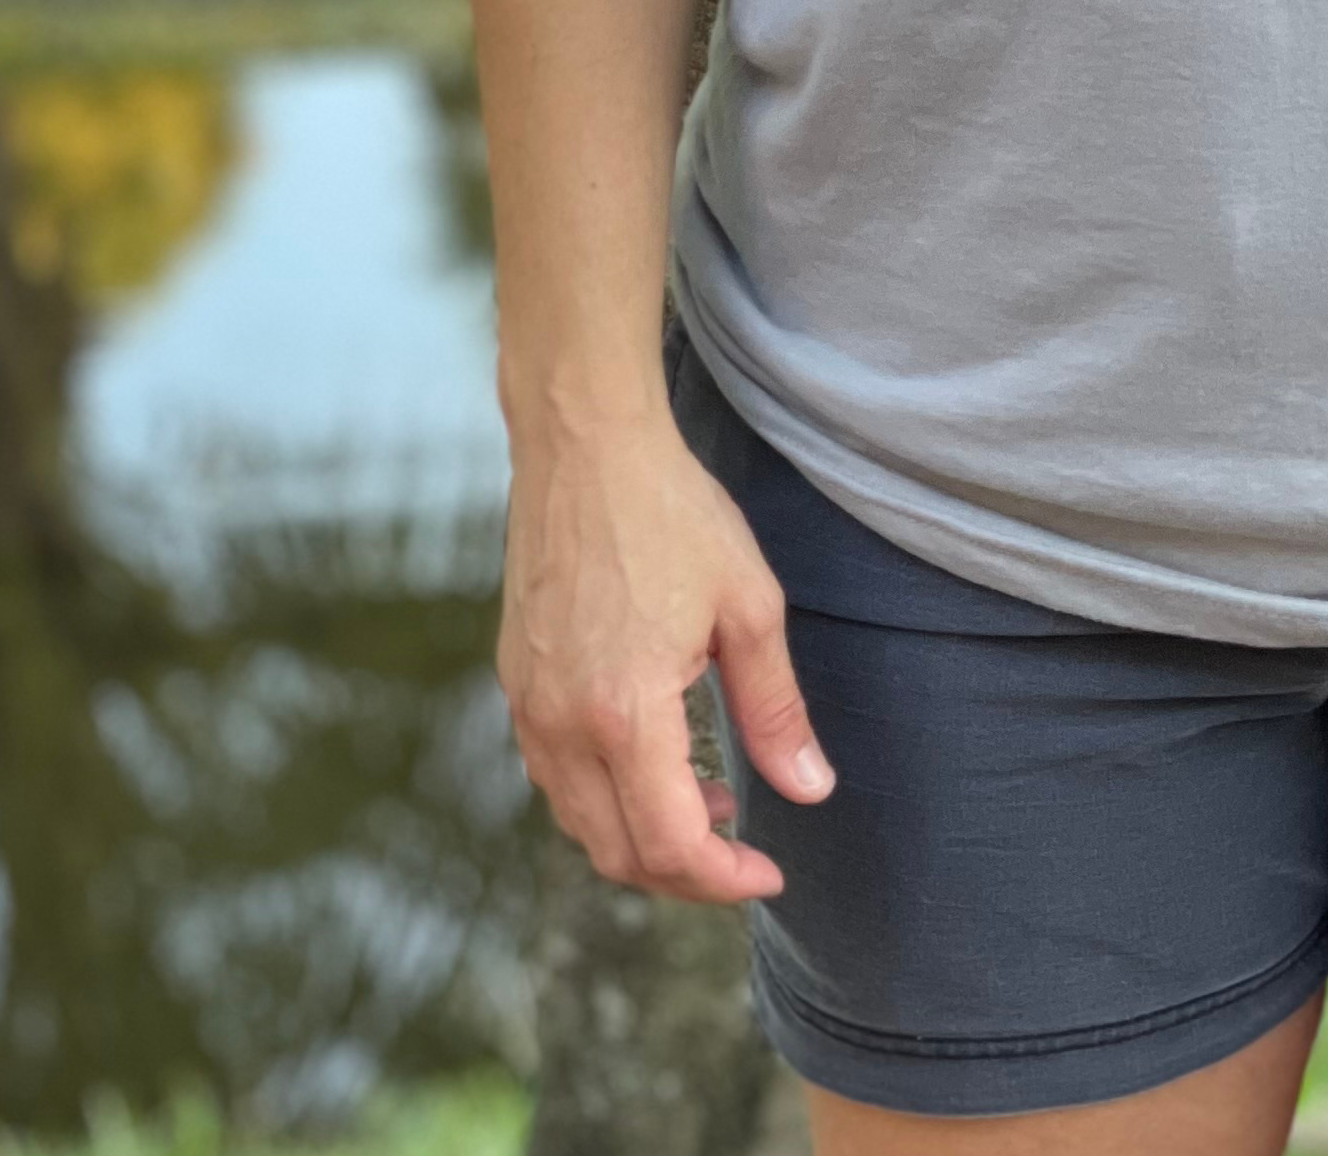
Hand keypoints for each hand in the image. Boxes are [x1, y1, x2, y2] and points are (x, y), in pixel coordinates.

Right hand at [498, 411, 835, 903]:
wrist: (586, 448)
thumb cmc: (673, 515)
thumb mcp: (750, 607)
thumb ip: (776, 709)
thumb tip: (811, 790)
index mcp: (625, 711)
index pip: (669, 843)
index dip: (723, 879)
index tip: (769, 873)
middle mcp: (561, 723)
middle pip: (616, 851)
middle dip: (685, 874)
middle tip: (744, 853)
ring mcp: (528, 704)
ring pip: (578, 821)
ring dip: (643, 837)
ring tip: (711, 805)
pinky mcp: (516, 682)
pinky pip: (554, 776)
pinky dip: (606, 797)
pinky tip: (656, 762)